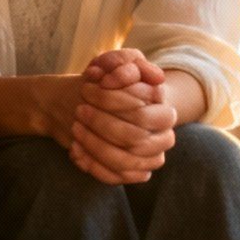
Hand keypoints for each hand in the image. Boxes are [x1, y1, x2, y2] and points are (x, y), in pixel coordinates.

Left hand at [68, 49, 175, 184]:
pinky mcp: (136, 174)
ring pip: (124, 161)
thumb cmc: (105, 81)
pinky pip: (116, 177)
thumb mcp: (111, 63)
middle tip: (79, 110)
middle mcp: (164, 136)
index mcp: (165, 109)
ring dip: (94, 145)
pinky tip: (75, 150)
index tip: (86, 88)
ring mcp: (152, 158)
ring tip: (75, 129)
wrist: (92, 105)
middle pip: (133, 137)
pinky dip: (92, 165)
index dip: (110, 100)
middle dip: (101, 123)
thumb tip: (135, 76)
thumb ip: (123, 62)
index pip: (140, 110)